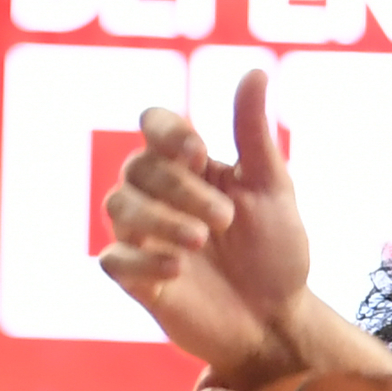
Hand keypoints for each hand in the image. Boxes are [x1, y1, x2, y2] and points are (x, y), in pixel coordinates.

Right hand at [100, 75, 314, 377]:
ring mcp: (144, 237)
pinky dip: (141, 261)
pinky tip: (176, 270)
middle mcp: (158, 196)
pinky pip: (114, 260)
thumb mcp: (272, 189)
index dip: (166, 131)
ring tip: (200, 241)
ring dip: (159, 220)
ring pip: (118, 207)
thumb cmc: (276, 253)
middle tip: (225, 218)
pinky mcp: (137, 281)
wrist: (277, 321)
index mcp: (188, 166)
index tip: (197, 150)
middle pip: (138, 167)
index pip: (153, 124)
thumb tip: (255, 69)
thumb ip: (253, 133)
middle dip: (179, 189)